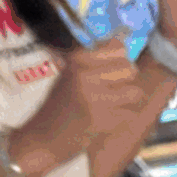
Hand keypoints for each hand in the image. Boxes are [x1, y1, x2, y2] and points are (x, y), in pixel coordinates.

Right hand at [14, 34, 142, 173]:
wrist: (42, 138)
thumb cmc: (59, 106)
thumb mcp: (72, 74)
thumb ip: (97, 58)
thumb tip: (124, 37)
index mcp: (77, 58)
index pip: (118, 47)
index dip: (120, 61)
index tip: (109, 73)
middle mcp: (84, 73)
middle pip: (130, 68)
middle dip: (126, 82)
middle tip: (111, 93)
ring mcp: (93, 97)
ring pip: (134, 91)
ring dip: (127, 101)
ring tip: (111, 106)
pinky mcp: (100, 119)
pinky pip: (129, 114)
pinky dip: (120, 119)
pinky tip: (103, 122)